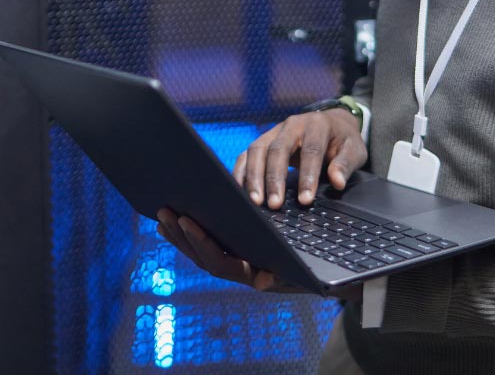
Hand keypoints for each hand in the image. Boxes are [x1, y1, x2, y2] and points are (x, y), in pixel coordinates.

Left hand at [155, 208, 363, 301]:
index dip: (199, 242)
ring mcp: (235, 260)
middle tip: (164, 210)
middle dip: (181, 234)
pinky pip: (209, 241)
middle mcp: (240, 270)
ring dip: (180, 232)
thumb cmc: (320, 269)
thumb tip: (260, 283)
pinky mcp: (236, 249)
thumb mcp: (306, 268)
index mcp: (251, 274)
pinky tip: (179, 216)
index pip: (217, 261)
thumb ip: (284, 275)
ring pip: (200, 250)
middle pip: (201, 256)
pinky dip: (190, 231)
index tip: (186, 220)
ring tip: (164, 211)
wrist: (331, 272)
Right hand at [233, 107, 367, 208]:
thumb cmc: (342, 139)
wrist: (332, 123)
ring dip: (254, 177)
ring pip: (257, 150)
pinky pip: (246, 154)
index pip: (310, 151)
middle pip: (278, 149)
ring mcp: (274, 131)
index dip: (307, 176)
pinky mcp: (263, 140)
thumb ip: (346, 164)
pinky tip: (241, 190)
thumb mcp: (354, 149)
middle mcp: (292, 125)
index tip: (305, 199)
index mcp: (317, 125)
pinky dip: (241, 171)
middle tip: (275, 204)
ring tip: (256, 201)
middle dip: (274, 178)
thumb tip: (337, 181)